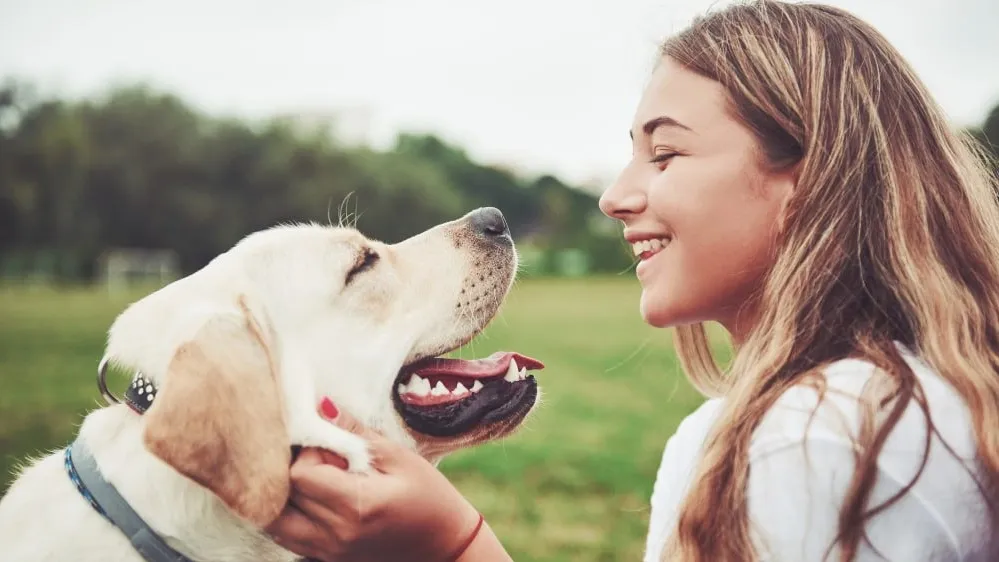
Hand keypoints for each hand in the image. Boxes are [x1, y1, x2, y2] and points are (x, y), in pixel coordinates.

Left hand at [265, 398, 483, 561]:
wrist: (445, 546)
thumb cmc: (429, 497)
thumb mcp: (400, 458)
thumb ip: (356, 433)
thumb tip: (321, 405)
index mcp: (357, 505)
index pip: (300, 473)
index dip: (309, 452)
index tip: (331, 446)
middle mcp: (337, 534)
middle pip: (282, 495)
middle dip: (294, 469)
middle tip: (321, 458)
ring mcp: (329, 551)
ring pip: (275, 520)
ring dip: (285, 494)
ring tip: (313, 478)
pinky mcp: (326, 558)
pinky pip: (286, 536)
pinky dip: (289, 514)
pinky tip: (312, 499)